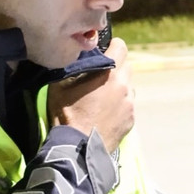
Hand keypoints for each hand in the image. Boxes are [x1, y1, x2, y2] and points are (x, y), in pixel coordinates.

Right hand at [47, 37, 133, 153]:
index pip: (121, 46)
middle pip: (127, 66)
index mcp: (110, 74)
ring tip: (102, 97)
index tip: (104, 50)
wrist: (77, 148)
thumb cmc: (66, 114)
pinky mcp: (131, 120)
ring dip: (118, 87)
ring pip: (128, 86)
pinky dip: (119, 104)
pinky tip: (105, 113)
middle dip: (115, 67)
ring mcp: (130, 105)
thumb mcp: (61, 84)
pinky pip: (127, 105)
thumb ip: (75, 65)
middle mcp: (125, 87)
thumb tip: (80, 55)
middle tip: (99, 75)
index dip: (112, 46)